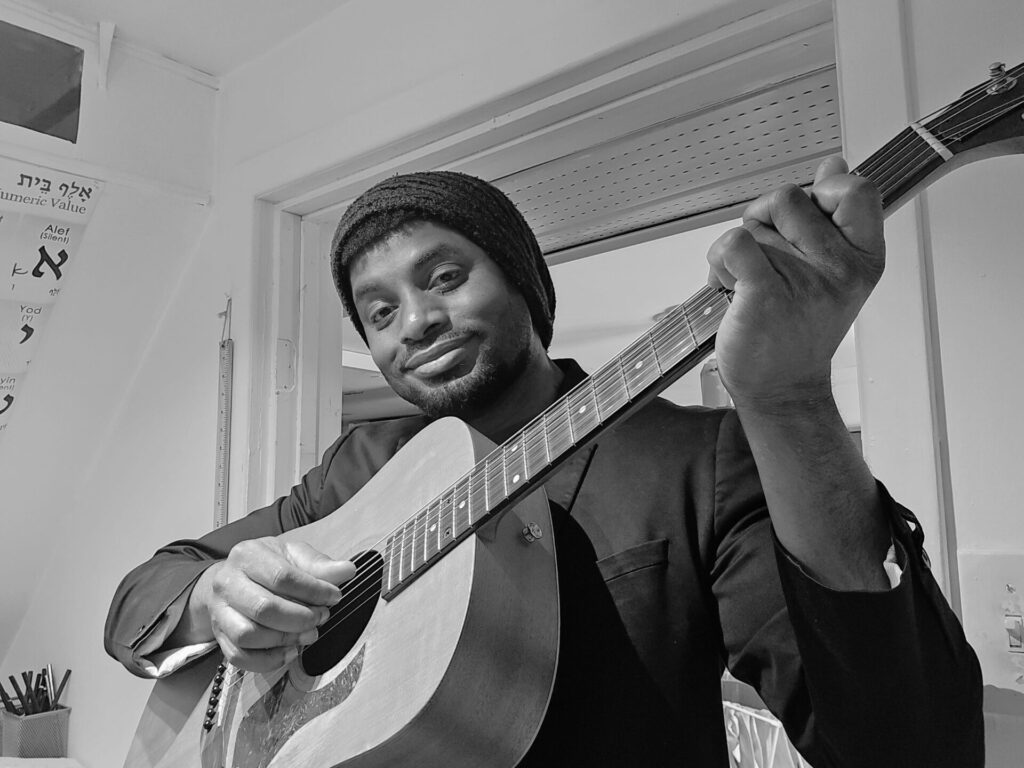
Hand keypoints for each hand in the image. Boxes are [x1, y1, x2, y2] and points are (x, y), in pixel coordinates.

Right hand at [194, 538, 355, 671]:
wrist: (232, 578)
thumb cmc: (266, 566)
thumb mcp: (293, 555)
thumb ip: (320, 564)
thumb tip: (348, 571)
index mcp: (248, 555)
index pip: (282, 577)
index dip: (313, 591)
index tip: (334, 597)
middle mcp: (227, 582)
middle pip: (264, 609)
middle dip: (301, 618)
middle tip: (322, 617)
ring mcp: (220, 612)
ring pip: (248, 635)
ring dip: (285, 639)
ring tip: (309, 634)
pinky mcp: (220, 636)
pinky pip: (239, 657)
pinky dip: (269, 659)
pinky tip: (291, 650)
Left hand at [706, 157, 883, 410]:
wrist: (782, 388)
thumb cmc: (801, 329)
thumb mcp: (831, 270)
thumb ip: (834, 215)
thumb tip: (836, 165)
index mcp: (864, 258)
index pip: (858, 189)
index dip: (822, 191)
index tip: (804, 222)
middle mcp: (840, 270)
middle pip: (789, 197)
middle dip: (765, 221)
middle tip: (767, 261)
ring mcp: (804, 284)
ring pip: (754, 222)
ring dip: (740, 245)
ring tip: (748, 281)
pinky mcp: (765, 297)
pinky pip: (733, 243)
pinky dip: (719, 259)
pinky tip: (727, 284)